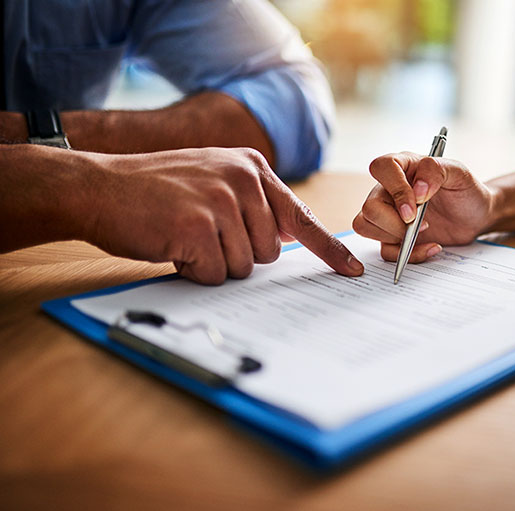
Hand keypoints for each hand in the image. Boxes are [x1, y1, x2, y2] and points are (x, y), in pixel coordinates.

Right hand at [83, 147, 362, 283]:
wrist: (98, 187)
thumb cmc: (155, 191)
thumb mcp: (213, 180)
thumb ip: (252, 202)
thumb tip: (285, 237)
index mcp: (252, 167)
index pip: (301, 216)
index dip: (328, 249)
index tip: (352, 272)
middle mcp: (243, 179)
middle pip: (270, 252)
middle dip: (237, 255)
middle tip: (202, 235)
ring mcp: (221, 201)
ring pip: (245, 267)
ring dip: (214, 264)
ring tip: (184, 236)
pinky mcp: (198, 226)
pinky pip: (216, 275)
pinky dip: (194, 272)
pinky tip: (173, 245)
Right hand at [352, 152, 496, 262]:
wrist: (476, 216)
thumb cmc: (466, 190)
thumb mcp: (459, 173)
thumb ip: (436, 171)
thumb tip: (418, 190)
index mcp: (402, 166)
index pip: (381, 168)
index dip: (395, 189)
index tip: (414, 208)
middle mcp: (389, 189)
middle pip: (370, 207)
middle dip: (394, 223)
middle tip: (423, 224)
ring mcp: (388, 214)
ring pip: (365, 226)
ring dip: (395, 237)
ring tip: (425, 232)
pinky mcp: (393, 236)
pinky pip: (385, 250)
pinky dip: (407, 255)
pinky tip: (430, 246)